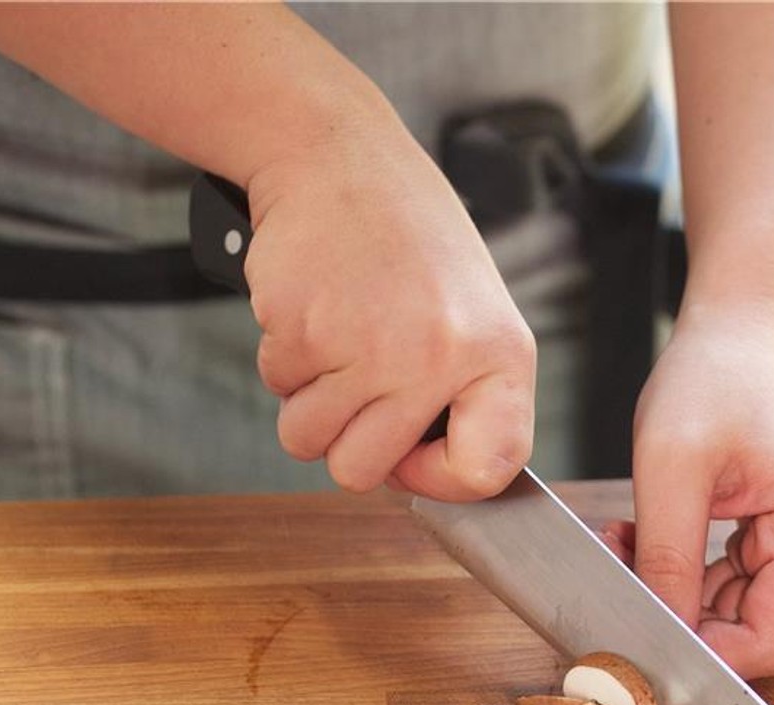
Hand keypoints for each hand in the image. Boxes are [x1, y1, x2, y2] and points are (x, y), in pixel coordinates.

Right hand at [243, 113, 535, 500]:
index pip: (486, 469)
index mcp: (498, 354)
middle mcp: (438, 357)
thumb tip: (427, 475)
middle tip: (356, 383)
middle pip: (362, 473)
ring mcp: (368, 347)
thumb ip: (460, 395)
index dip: (439, 478)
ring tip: (336, 338)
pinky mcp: (302, 330)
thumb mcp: (469, 312)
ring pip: (307, 440)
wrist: (338, 156)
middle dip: (344, 441)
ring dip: (307, 400)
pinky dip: (283, 355)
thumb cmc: (406, 238)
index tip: (414, 453)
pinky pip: (276, 387)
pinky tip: (313, 306)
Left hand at [601, 300, 773, 679]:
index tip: (626, 629)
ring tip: (623, 540)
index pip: (760, 647)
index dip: (690, 653)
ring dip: (673, 592)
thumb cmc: (718, 376)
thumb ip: (665, 562)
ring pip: (735, 616)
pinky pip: (736, 589)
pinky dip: (687, 574)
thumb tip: (651, 637)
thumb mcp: (671, 469)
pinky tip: (647, 538)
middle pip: (749, 635)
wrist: (748, 329)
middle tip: (612, 567)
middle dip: (674, 614)